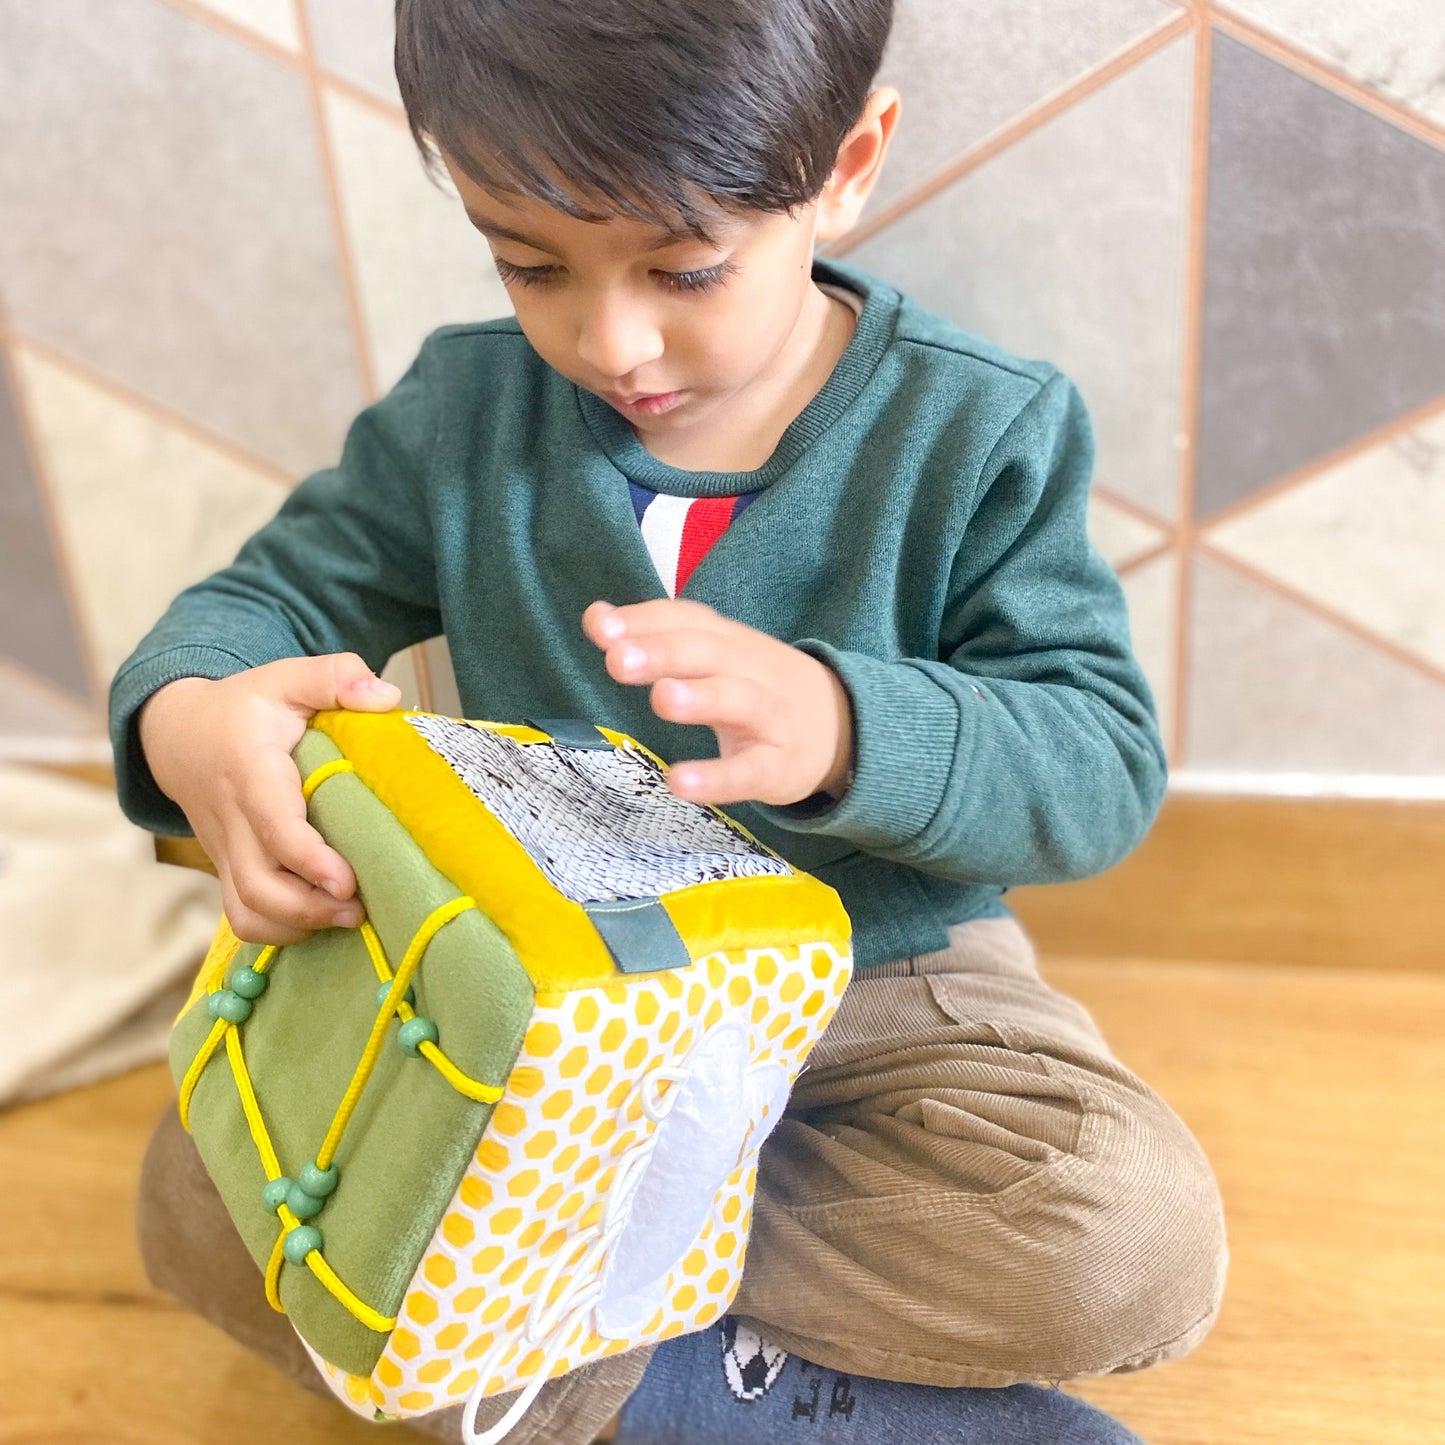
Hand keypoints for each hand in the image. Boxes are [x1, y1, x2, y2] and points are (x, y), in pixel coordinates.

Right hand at [137, 654, 401, 944]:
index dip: (310, 861)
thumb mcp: (286, 677)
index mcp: (250, 772)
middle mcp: (231, 821)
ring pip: (246, 910)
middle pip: (258, 885)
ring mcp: (225, 851)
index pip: (274, 827)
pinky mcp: (228, 869)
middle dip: (309, 908)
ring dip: (295, 926)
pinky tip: (319, 919)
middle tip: (360, 908)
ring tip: (347, 918)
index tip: (348, 882)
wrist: (180, 734)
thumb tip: (386, 697)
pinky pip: (243, 915)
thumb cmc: (247, 708)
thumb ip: (335, 676)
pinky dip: (278, 930)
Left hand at [582, 599, 852, 807]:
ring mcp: (770, 718)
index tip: (600, 625)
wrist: (844, 727)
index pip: (689, 621)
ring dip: (700, 698)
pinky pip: (748, 771)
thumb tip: (598, 617)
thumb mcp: (718, 657)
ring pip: (738, 701)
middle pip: (709, 653)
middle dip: (663, 653)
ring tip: (662, 699)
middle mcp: (751, 670)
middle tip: (618, 660)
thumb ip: (661, 638)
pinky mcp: (779, 767)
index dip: (646, 620)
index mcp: (731, 642)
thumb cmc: (760, 690)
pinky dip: (716, 777)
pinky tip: (680, 782)